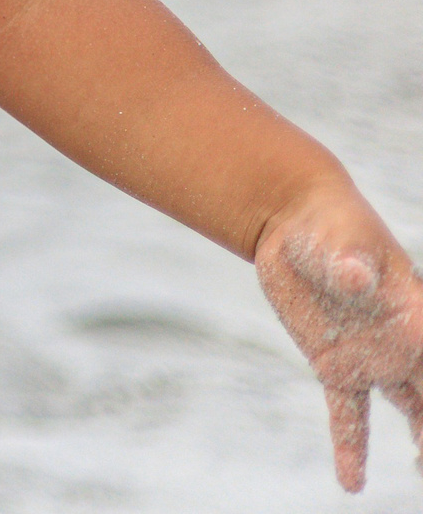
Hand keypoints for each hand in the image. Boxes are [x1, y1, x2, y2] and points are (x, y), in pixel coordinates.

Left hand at [257, 184, 422, 489]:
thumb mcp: (341, 239)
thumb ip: (352, 262)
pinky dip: (350, 448)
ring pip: (412, 411)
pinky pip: (348, 415)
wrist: (295, 223)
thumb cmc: (330, 223)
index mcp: (415, 311)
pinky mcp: (335, 366)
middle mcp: (404, 343)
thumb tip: (356, 275)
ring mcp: (372, 358)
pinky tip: (351, 484)